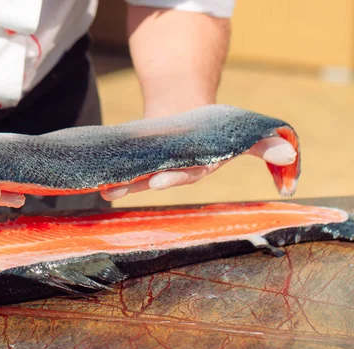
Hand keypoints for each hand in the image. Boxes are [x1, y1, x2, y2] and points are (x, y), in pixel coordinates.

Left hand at [100, 136, 296, 200]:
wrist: (188, 114)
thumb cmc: (213, 127)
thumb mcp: (239, 132)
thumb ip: (264, 143)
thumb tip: (290, 151)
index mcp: (199, 165)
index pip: (188, 173)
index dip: (174, 177)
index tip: (159, 180)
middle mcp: (177, 171)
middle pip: (157, 179)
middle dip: (141, 184)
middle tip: (121, 190)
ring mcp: (158, 167)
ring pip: (139, 178)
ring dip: (123, 186)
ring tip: (105, 191)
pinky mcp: (143, 162)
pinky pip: (128, 170)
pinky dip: (115, 176)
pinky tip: (100, 183)